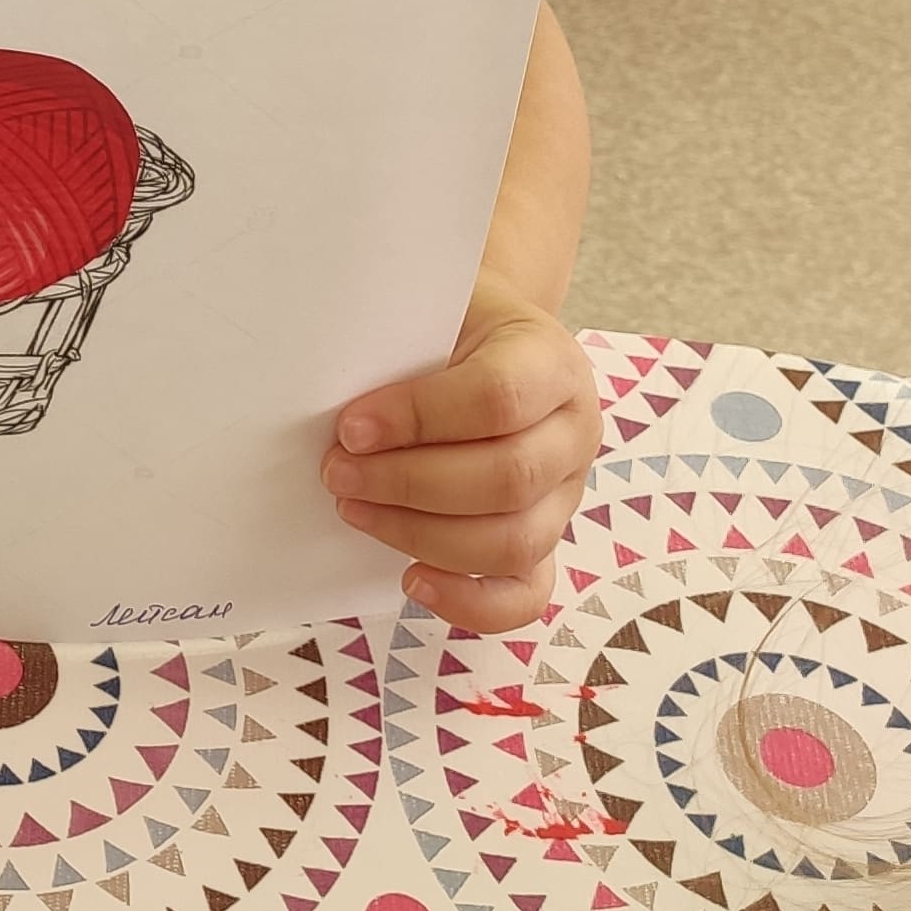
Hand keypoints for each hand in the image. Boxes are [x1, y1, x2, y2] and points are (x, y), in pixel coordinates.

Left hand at [322, 276, 599, 631]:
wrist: (484, 341)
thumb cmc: (446, 327)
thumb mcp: (430, 309)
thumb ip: (398, 348)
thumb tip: (336, 409)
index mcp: (552, 362)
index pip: (498, 398)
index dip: (419, 417)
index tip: (350, 427)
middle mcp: (574, 433)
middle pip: (507, 479)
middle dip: (407, 484)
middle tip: (337, 471)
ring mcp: (567, 495)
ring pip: (513, 541)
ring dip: (419, 534)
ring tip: (354, 509)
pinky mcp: (547, 541)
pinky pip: (525, 593)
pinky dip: (469, 601)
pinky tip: (411, 580)